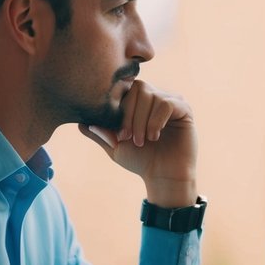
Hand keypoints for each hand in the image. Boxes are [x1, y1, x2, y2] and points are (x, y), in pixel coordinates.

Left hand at [80, 80, 197, 207]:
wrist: (163, 177)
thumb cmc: (140, 161)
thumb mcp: (115, 146)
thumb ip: (99, 132)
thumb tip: (79, 121)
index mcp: (139, 101)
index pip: (125, 89)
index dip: (119, 108)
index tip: (117, 135)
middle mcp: (156, 96)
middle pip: (138, 88)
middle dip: (129, 115)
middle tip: (128, 138)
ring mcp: (171, 101)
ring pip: (152, 96)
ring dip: (142, 121)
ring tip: (142, 141)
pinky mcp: (184, 109)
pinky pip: (167, 104)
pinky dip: (156, 121)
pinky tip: (154, 137)